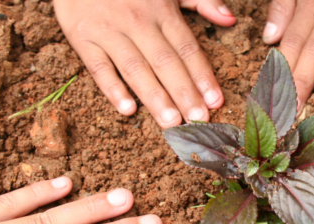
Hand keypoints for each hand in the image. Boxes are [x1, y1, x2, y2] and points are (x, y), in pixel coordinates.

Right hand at [54, 0, 235, 127]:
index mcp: (162, 11)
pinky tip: (127, 110)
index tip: (216, 101)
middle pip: (165, 62)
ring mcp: (110, 31)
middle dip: (183, 93)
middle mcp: (138, 22)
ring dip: (154, 97)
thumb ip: (201, 1)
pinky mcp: (83, 37)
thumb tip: (230, 19)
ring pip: (136, 68)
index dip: (202, 76)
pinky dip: (112, 89)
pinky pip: (98, 67)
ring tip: (170, 122)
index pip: (187, 48)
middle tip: (197, 120)